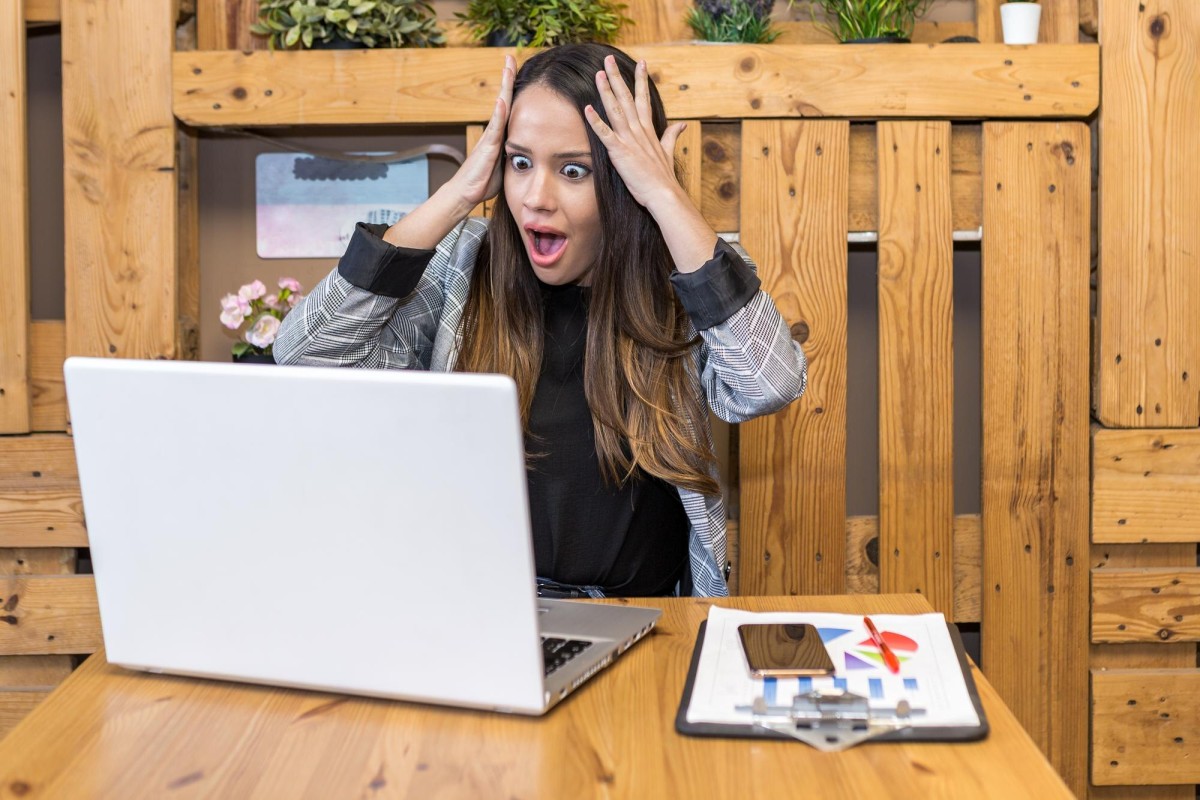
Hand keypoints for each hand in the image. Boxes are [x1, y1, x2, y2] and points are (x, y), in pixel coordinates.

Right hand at [449, 55, 515, 208]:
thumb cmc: (483, 182)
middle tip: (510, 57)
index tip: (517, 70)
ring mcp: (489, 137)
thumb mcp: (506, 165)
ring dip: (504, 87)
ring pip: (499, 107)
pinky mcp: (486, 148)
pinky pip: (494, 128)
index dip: (514, 89)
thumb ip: (515, 154)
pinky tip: (503, 99)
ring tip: (507, 67)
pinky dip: (499, 113)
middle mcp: (493, 131)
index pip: (510, 107)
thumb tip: (529, 151)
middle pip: (503, 99)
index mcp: (500, 134)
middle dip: (507, 78)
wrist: (465, 195)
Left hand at [584, 55, 687, 210]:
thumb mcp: (668, 152)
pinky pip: (605, 133)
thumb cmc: (663, 177)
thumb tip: (682, 125)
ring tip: (598, 74)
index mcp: (648, 130)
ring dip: (606, 91)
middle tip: (608, 59)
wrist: (663, 194)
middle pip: (627, 98)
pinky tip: (586, 109)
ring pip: (616, 110)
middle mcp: (639, 130)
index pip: (643, 99)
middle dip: (617, 77)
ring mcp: (629, 140)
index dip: (641, 80)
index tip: (640, 63)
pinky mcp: (620, 151)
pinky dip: (596, 121)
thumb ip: (672, 136)